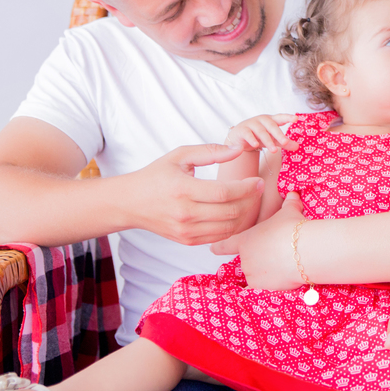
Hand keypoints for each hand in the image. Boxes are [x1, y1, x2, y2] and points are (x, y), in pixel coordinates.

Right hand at [123, 143, 264, 245]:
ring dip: (246, 214)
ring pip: (229, 228)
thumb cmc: (156, 176)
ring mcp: (186, 231)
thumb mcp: (180, 156)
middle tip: (258, 188)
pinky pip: (220, 237)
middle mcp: (185, 214)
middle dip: (251, 200)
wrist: (130, 203)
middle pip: (231, 212)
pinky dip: (234, 226)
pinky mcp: (188, 241)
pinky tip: (238, 212)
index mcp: (183, 190)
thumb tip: (238, 149)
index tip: (257, 180)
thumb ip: (210, 151)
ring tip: (251, 200)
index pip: (225, 193)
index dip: (246, 187)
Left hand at [212, 192, 306, 288]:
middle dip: (259, 259)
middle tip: (276, 254)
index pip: (227, 244)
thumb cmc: (292, 228)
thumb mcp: (290, 212)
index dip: (219, 246)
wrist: (304, 250)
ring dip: (265, 272)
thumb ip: (289, 203)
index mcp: (246, 239)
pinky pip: (263, 288)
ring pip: (256, 275)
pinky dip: (271, 285)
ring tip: (283, 264)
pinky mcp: (262, 287)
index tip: (212, 249)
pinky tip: (282, 278)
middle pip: (247, 260)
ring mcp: (252, 274)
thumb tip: (293, 194)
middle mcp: (245, 258)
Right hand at [225, 114, 298, 152]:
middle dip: (279, 134)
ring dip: (268, 141)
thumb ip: (284, 143)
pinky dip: (252, 140)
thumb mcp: (273, 139)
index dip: (288, 117)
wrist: (240, 136)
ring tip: (274, 151)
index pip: (281, 118)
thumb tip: (297, 147)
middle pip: (272, 126)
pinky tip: (255, 145)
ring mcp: (252, 124)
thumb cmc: (259, 136)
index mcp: (271, 120)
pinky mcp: (243, 130)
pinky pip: (248, 135)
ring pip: (261, 132)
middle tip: (285, 142)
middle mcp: (262, 120)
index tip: (296, 118)